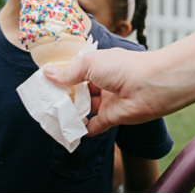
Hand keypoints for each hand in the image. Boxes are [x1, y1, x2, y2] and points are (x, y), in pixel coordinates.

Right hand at [43, 47, 165, 134]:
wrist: (150, 86)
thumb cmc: (122, 68)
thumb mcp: (89, 64)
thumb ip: (68, 73)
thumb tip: (47, 74)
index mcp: (99, 66)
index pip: (77, 71)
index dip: (63, 76)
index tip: (45, 82)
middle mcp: (103, 82)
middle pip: (79, 91)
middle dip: (65, 95)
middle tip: (46, 101)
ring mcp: (107, 101)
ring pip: (85, 108)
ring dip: (71, 112)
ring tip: (53, 115)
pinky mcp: (111, 118)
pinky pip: (94, 126)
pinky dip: (83, 129)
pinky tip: (70, 131)